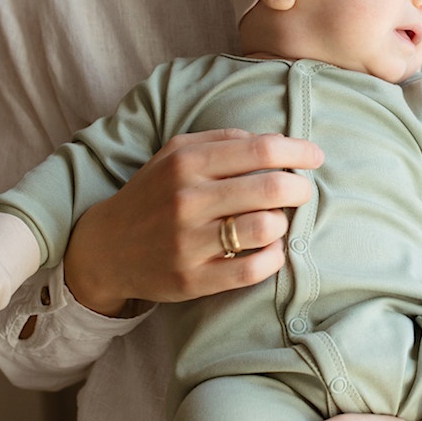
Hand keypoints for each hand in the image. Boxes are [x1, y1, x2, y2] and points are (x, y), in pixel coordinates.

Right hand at [63, 129, 323, 316]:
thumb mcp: (175, 154)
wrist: (106, 248)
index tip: (315, 157)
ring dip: (283, 224)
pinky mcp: (192, 279)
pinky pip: (252, 269)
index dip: (299, 152)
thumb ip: (223, 140)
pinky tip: (270, 249)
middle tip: (302, 192)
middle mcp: (188, 200)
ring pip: (266, 228)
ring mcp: (189, 242)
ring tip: (277, 222)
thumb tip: (276, 142)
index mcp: (187, 162)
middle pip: (271, 189)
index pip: (262, 150)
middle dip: (299, 189)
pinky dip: (273, 258)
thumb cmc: (154, 194)